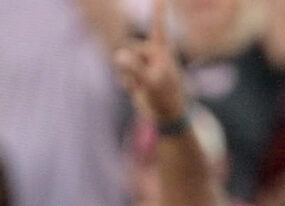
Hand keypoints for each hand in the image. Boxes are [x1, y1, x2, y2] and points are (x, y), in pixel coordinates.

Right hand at [112, 0, 189, 128]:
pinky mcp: (136, 70)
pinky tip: (136, 89)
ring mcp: (143, 60)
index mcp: (161, 50)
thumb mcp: (150, 83)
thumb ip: (134, 68)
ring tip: (143, 86)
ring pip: (121, 60)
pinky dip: (125, 82)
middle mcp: (152, 51)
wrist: (166, 116)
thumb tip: (118, 55)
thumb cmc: (164, 98)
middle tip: (148, 83)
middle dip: (130, 66)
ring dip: (127, 76)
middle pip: (127, 48)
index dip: (158, 8)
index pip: (158, 24)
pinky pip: (121, 70)